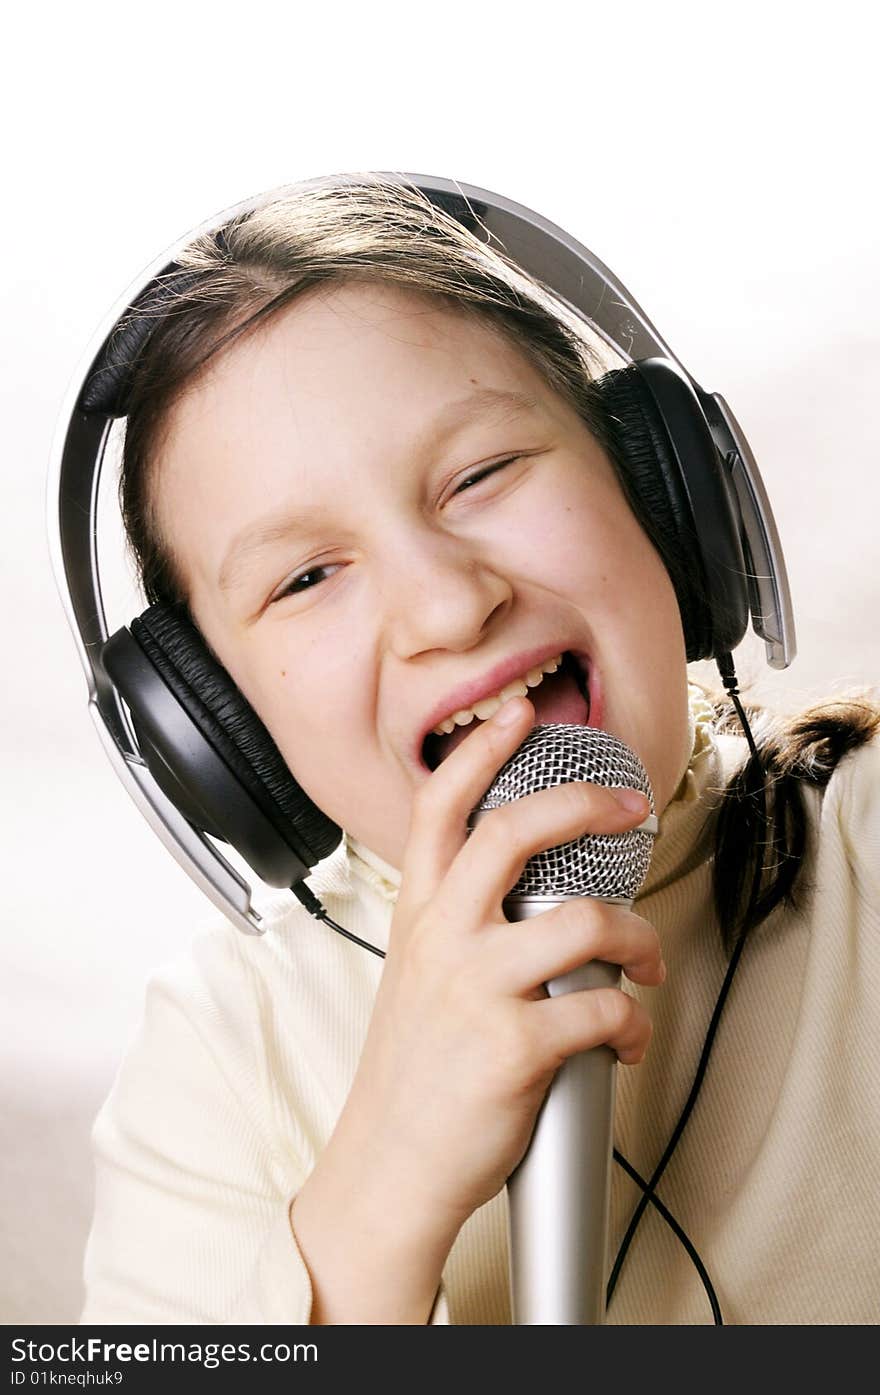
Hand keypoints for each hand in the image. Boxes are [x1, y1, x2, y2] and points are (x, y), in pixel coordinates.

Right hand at [329, 696, 663, 1244]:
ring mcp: (478, 990)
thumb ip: (456, 922)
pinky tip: (628, 1036)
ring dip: (638, 935)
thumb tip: (526, 891)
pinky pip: (603, 1011)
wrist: (388, 1165)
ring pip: (582, 921)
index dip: (483, 751)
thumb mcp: (416, 973)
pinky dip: (634, 1022)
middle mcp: (443, 938)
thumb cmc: (412, 1071)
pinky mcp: (515, 1049)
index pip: (440, 807)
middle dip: (585, 804)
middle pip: (513, 832)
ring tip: (648, 958)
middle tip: (632, 806)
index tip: (522, 715)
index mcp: (419, 914)